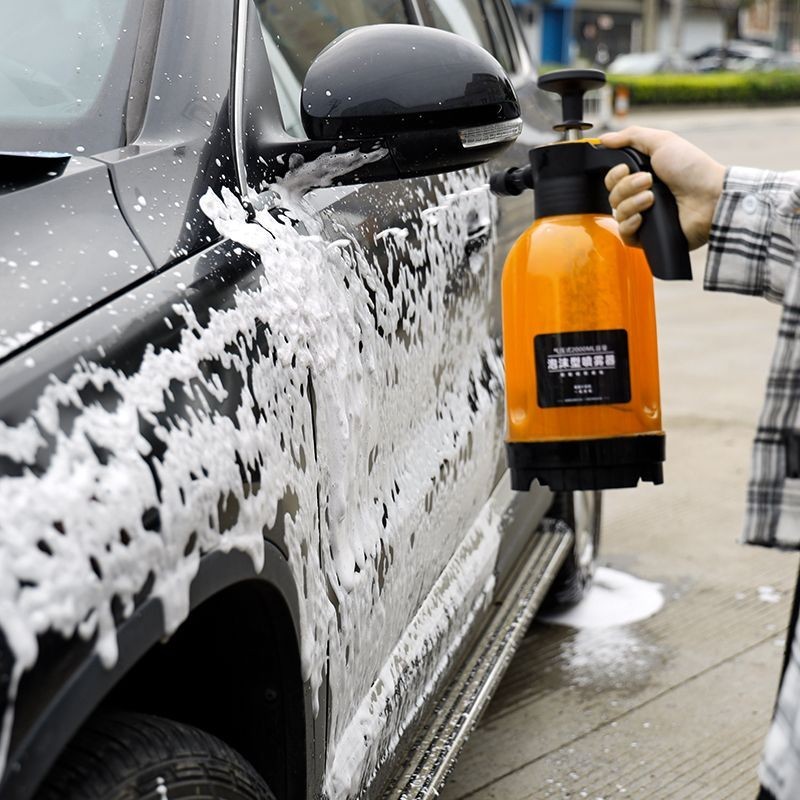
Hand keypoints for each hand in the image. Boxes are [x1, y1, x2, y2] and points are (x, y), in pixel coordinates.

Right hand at [600, 126, 726, 250]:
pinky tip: (642, 218)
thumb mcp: (662, 141)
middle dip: (626, 187)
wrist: (710, 197)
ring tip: (652, 198)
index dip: (614, 175)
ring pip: (617, 214)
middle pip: (612, 196)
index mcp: (642, 176)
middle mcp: (640, 196)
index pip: (611, 180)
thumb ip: (632, 136)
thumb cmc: (692, 169)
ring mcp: (644, 217)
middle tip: (648, 181)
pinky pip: (624, 234)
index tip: (626, 169)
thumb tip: (604, 138)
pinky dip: (629, 225)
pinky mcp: (648, 236)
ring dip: (632, 203)